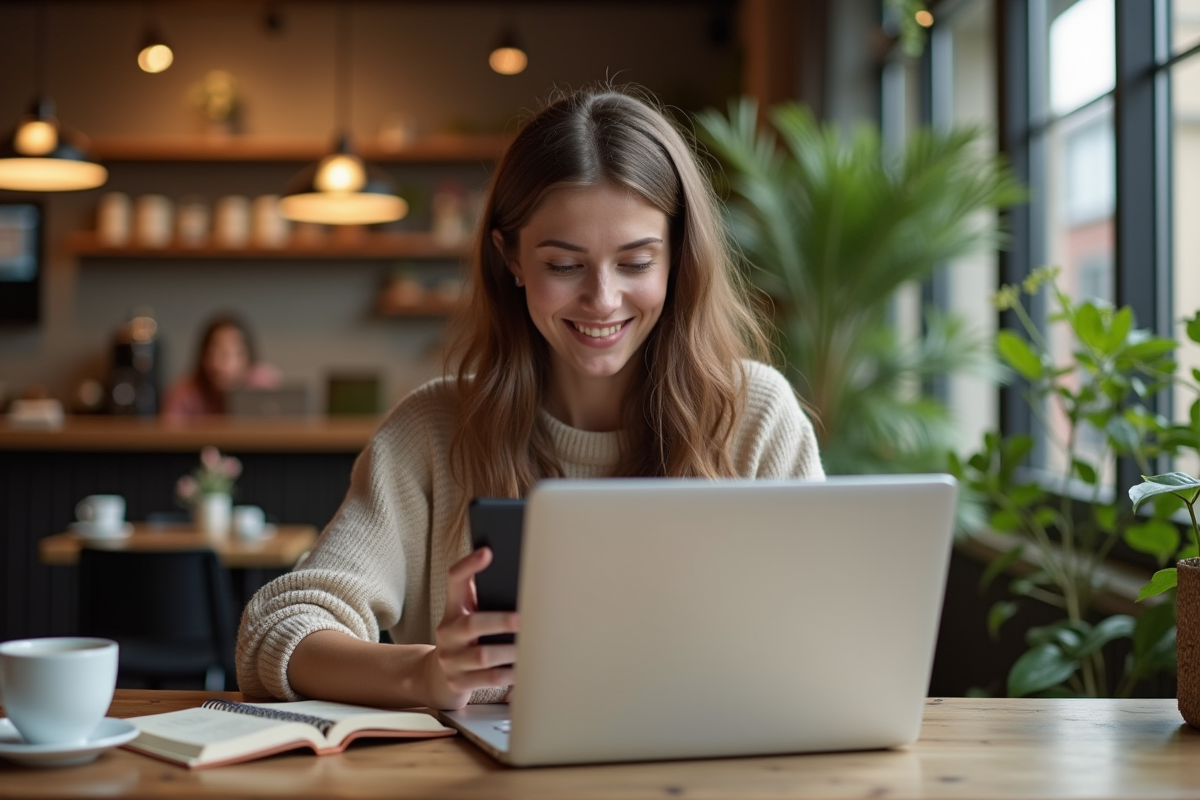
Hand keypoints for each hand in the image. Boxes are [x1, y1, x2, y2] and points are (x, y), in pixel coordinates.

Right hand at [424, 547, 517, 708]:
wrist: (434, 677)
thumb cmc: (463, 640)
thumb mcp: (466, 615)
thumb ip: (484, 599)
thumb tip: (524, 581)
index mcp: (453, 609)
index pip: (455, 580)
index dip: (469, 565)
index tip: (487, 552)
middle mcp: (448, 633)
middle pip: (472, 624)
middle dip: (500, 622)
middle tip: (522, 620)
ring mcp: (450, 659)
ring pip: (482, 656)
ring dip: (510, 652)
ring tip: (531, 647)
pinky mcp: (457, 682)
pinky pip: (487, 679)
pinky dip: (509, 675)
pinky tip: (524, 669)